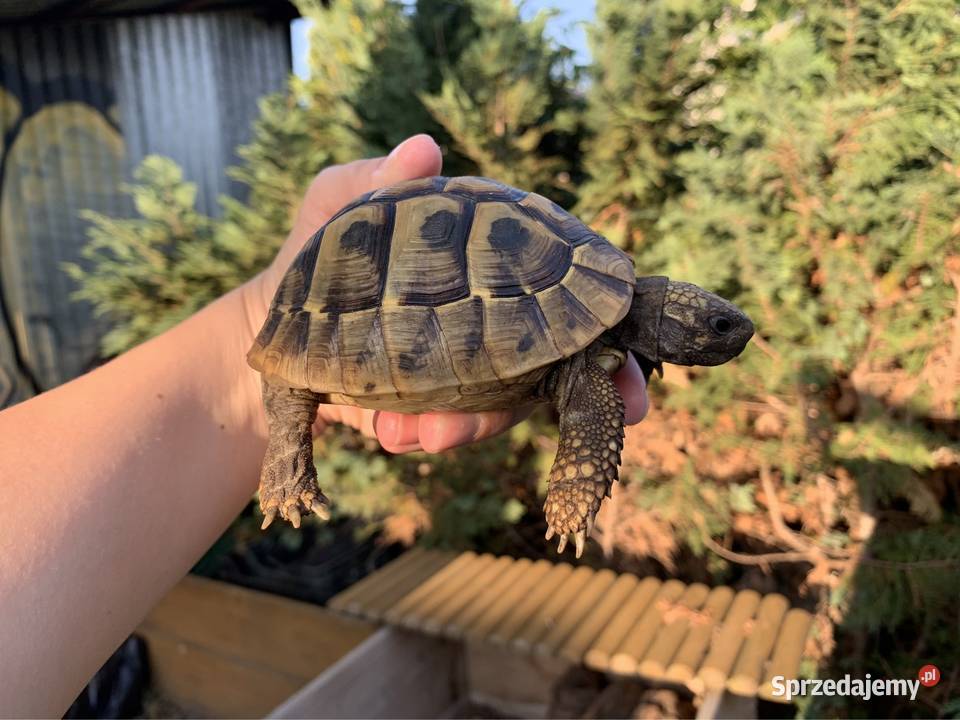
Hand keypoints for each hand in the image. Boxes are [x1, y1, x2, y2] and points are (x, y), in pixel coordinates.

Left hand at [239, 135, 648, 451]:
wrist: (271, 331)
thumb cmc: (316, 257)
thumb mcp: (335, 213)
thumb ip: (372, 181)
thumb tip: (421, 149)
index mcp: (488, 263)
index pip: (564, 286)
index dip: (607, 324)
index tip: (633, 371)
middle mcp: (491, 318)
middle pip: (557, 361)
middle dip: (583, 396)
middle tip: (619, 414)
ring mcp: (466, 370)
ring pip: (505, 407)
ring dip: (476, 424)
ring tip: (427, 433)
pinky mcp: (434, 410)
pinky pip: (450, 430)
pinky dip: (428, 435)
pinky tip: (395, 432)